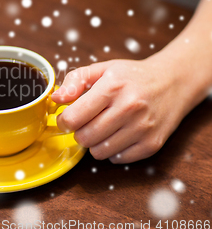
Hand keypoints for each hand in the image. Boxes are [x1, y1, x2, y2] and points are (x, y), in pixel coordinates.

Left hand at [51, 58, 187, 163]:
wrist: (173, 82)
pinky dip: (112, 150)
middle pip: (85, 138)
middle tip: (86, 122)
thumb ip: (74, 80)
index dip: (64, 121)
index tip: (67, 118)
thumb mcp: (102, 69)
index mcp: (113, 87)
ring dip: (95, 143)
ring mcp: (142, 128)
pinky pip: (117, 159)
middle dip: (79, 132)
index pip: (74, 117)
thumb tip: (55, 99)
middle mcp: (129, 108)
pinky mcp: (152, 144)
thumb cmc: (131, 77)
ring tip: (102, 128)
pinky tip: (118, 135)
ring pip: (99, 152)